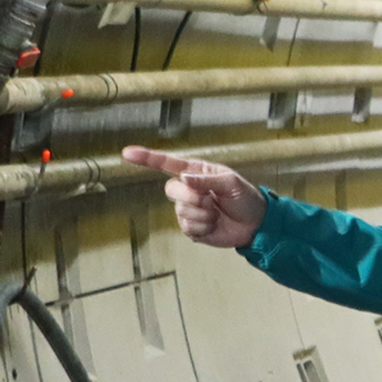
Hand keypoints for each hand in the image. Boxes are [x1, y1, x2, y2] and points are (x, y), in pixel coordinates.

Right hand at [120, 147, 266, 247]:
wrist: (255, 224)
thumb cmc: (245, 197)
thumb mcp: (231, 183)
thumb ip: (207, 180)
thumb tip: (184, 178)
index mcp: (196, 172)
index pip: (167, 164)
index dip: (147, 158)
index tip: (127, 153)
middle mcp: (188, 189)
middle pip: (171, 189)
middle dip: (192, 197)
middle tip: (211, 200)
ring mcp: (187, 209)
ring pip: (181, 211)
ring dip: (203, 214)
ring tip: (217, 213)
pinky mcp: (191, 227)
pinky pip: (188, 227)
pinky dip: (203, 227)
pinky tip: (214, 225)